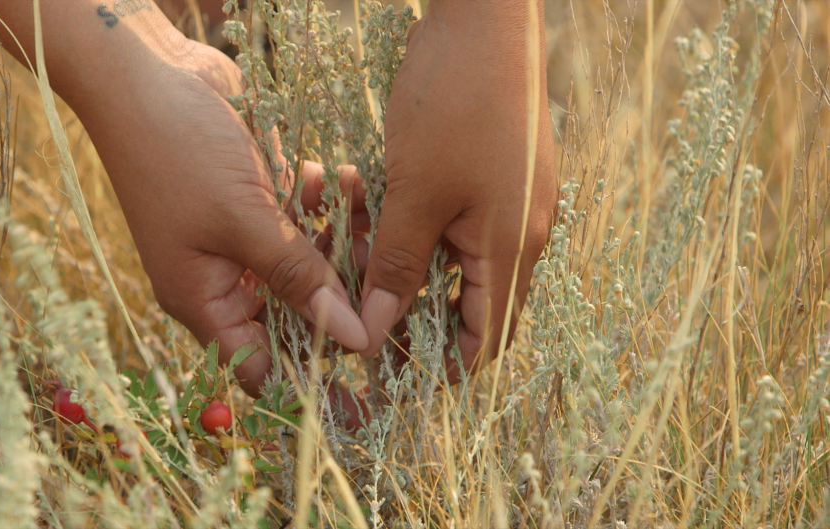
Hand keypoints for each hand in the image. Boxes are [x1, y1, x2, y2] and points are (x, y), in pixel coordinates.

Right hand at [77, 39, 369, 400]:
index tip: (364, 375)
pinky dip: (324, 204)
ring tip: (369, 212)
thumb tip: (352, 338)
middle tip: (386, 278)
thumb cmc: (179, 151)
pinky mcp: (257, 198)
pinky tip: (338, 178)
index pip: (260, 364)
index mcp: (203, 299)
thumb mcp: (244, 222)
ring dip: (339, 241)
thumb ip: (298, 279)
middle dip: (339, 296)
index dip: (309, 376)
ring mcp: (240, 235)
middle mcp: (222, 275)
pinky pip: (303, 218)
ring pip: (306, 262)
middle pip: (293, 312)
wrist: (146, 70)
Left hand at [359, 0, 557, 381]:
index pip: (487, 339)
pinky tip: (376, 217)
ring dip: (410, 270)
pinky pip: (456, 225)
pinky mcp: (495, 176)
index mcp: (512, 248)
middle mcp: (522, 234)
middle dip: (419, 319)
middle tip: (364, 318)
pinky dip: (417, 233)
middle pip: (474, 306)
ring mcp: (512, 202)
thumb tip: (377, 329)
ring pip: (458, 263)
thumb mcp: (415, 192)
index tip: (391, 369)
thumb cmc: (454, 104)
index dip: (443, 365)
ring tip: (359, 261)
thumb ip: (397, 266)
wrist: (485, 21)